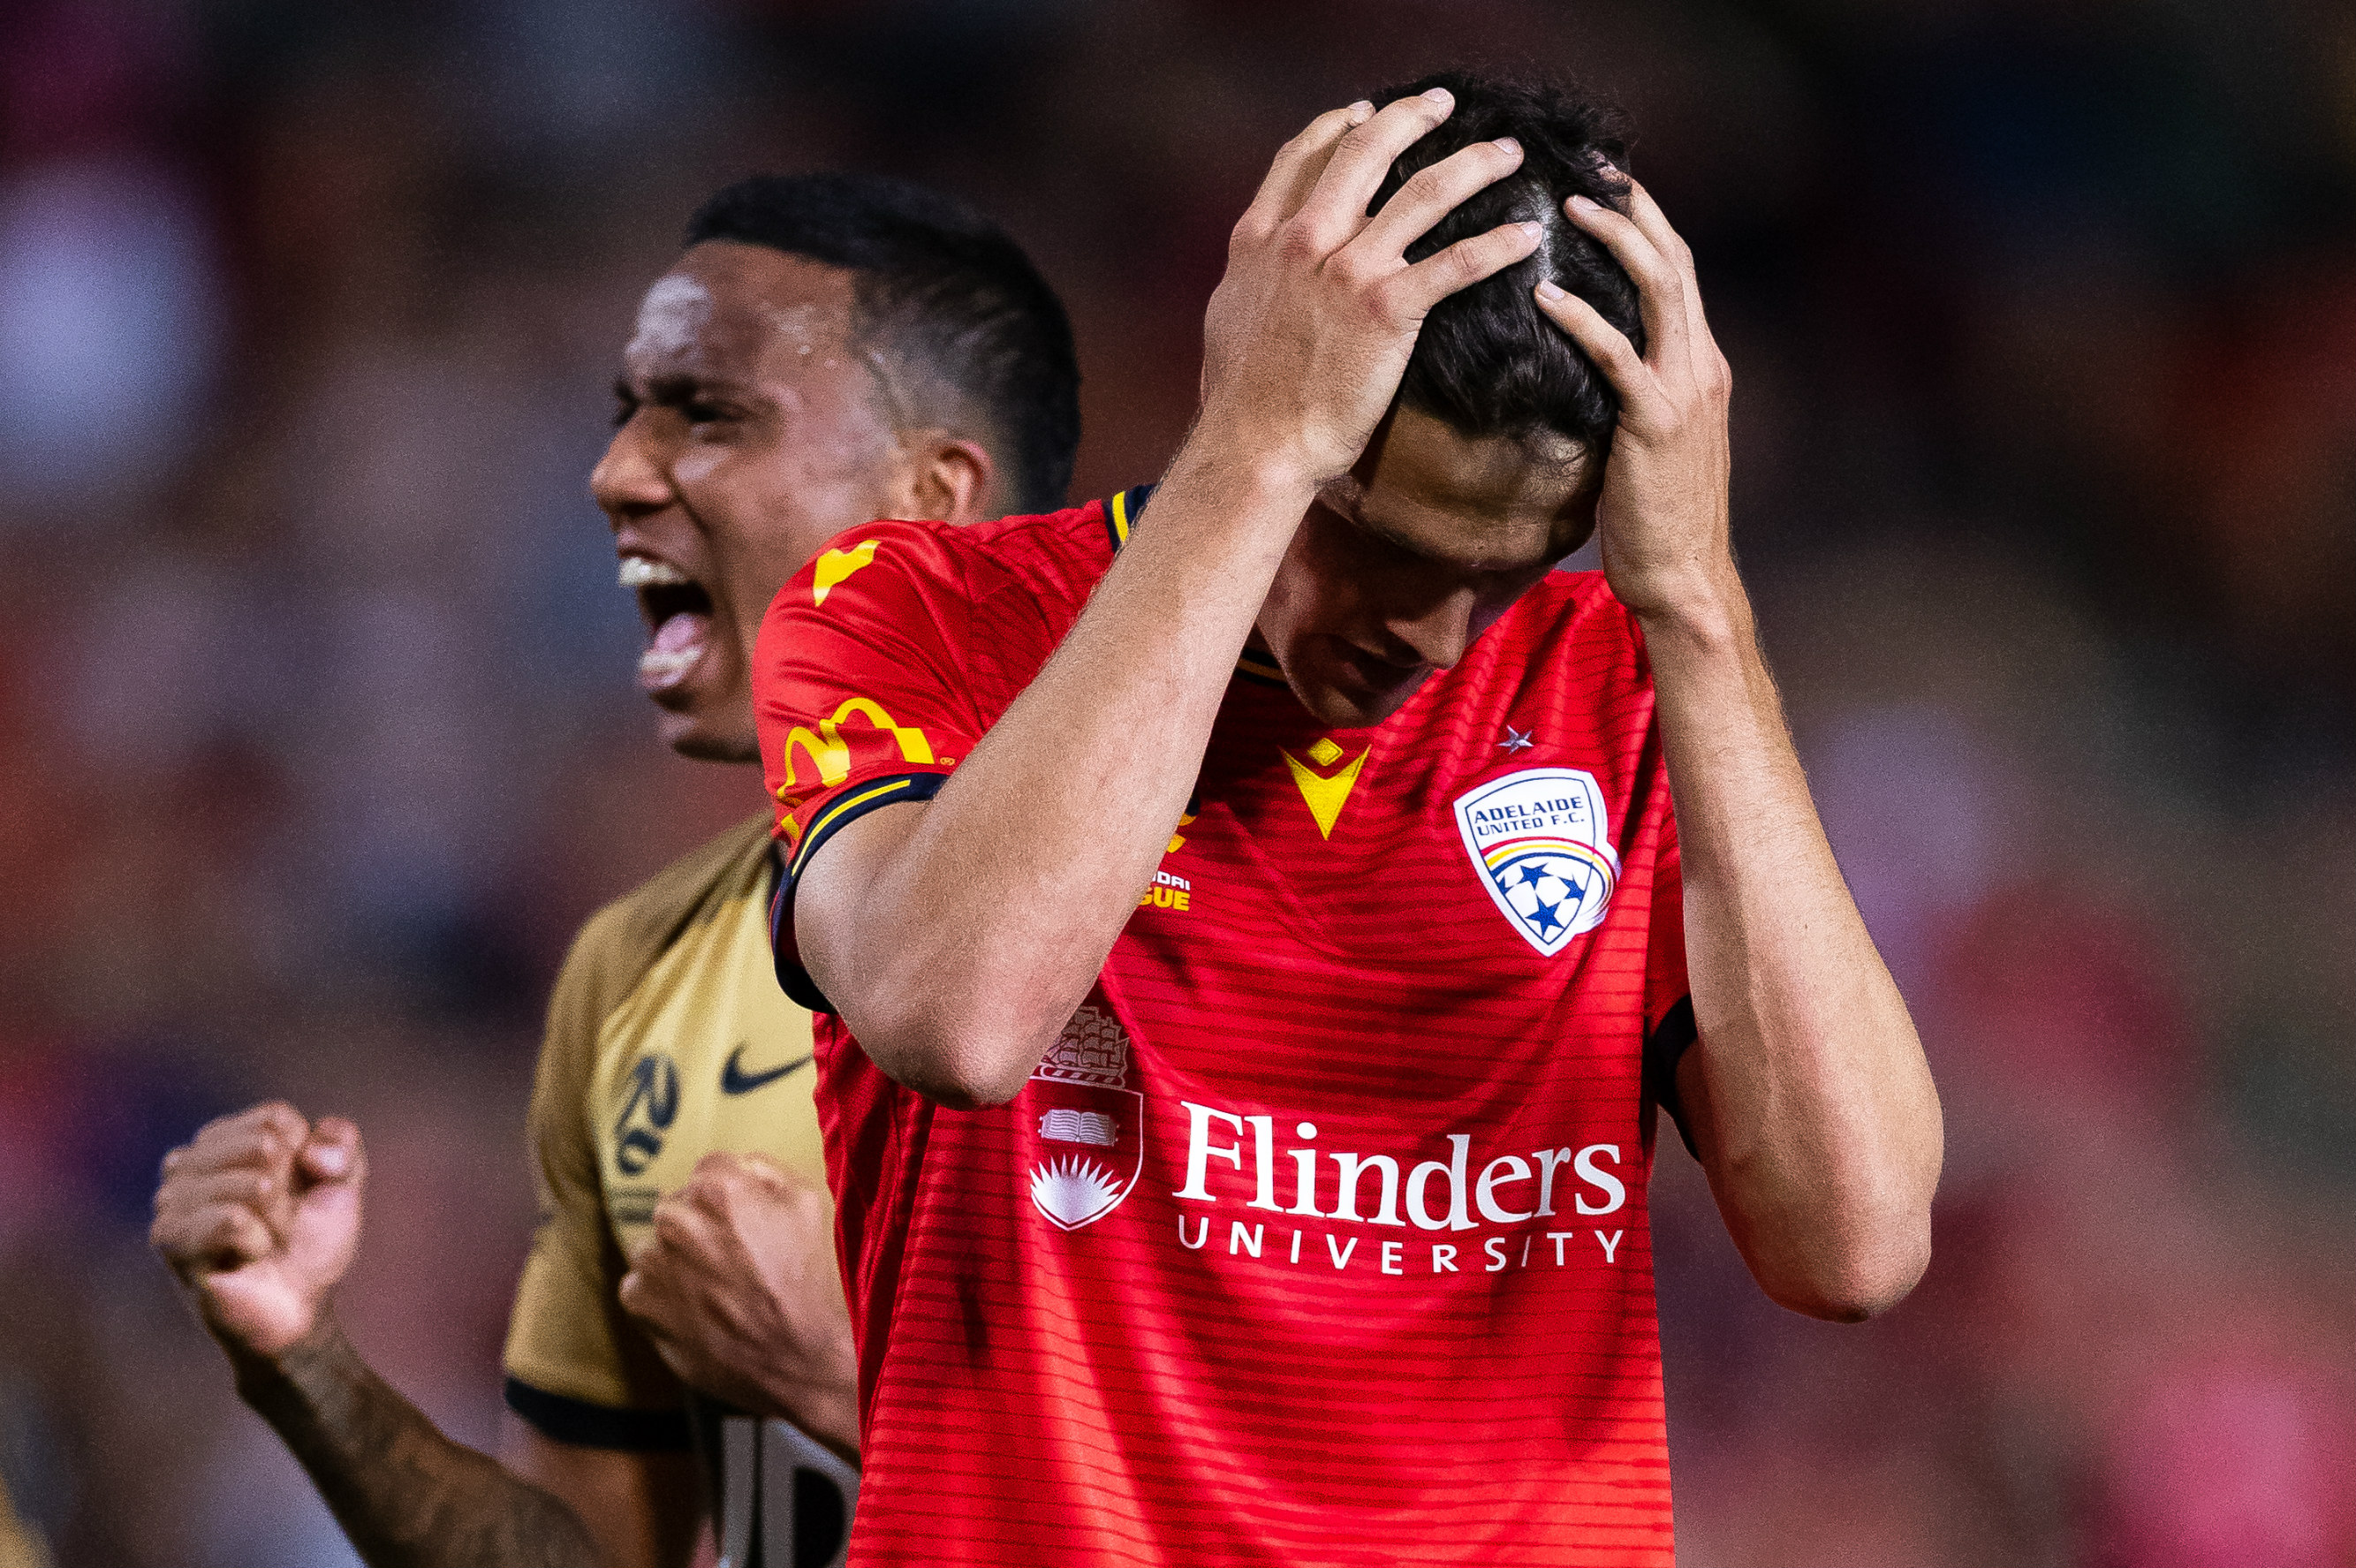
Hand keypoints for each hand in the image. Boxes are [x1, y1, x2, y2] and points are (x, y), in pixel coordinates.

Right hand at [151, 1102, 364, 1361]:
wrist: (300, 1306)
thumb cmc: (311, 1242)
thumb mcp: (342, 1182)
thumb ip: (341, 1143)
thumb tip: (312, 1153)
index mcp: (222, 1140)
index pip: (274, 1118)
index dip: (305, 1157)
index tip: (297, 1191)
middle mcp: (185, 1164)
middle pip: (262, 1144)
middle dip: (289, 1189)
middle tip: (278, 1224)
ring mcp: (171, 1201)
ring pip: (253, 1183)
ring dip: (277, 1220)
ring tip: (263, 1243)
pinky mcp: (170, 1240)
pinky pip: (232, 1218)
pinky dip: (257, 1240)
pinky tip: (247, 1258)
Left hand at [617, 1153, 858, 1456]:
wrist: (800, 1360)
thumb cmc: (810, 1282)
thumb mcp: (810, 1204)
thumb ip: (767, 1170)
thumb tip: (739, 1164)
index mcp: (719, 1188)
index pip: (710, 1169)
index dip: (732, 1195)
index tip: (748, 1221)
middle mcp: (677, 1219)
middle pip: (679, 1204)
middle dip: (701, 1224)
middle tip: (735, 1259)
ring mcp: (653, 1262)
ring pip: (658, 1246)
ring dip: (679, 1260)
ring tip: (719, 1289)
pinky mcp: (640, 1302)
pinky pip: (641, 1284)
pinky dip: (664, 1294)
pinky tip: (699, 1309)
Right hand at [1199, 87, 1541, 489]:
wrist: (1256, 445)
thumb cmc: (1241, 398)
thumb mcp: (1229, 313)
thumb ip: (1254, 272)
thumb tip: (1263, 262)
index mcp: (1262, 238)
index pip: (1303, 157)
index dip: (1338, 125)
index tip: (1366, 110)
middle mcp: (1304, 239)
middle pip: (1366, 150)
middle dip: (1411, 117)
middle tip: (1444, 105)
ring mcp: (1348, 269)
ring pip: (1424, 192)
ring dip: (1474, 164)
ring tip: (1507, 154)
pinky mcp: (1387, 308)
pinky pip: (1457, 262)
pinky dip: (1499, 244)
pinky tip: (1528, 236)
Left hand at [1534, 177, 1736, 623]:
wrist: (1682, 575)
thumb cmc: (1654, 515)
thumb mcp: (1647, 438)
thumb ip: (1630, 389)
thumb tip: (1583, 355)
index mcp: (1701, 364)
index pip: (1677, 273)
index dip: (1647, 222)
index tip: (1609, 183)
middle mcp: (1702, 364)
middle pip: (1674, 262)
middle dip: (1636, 207)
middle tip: (1593, 166)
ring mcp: (1684, 391)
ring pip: (1659, 290)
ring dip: (1616, 240)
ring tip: (1571, 205)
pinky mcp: (1655, 423)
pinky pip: (1617, 356)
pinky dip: (1583, 319)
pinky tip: (1546, 295)